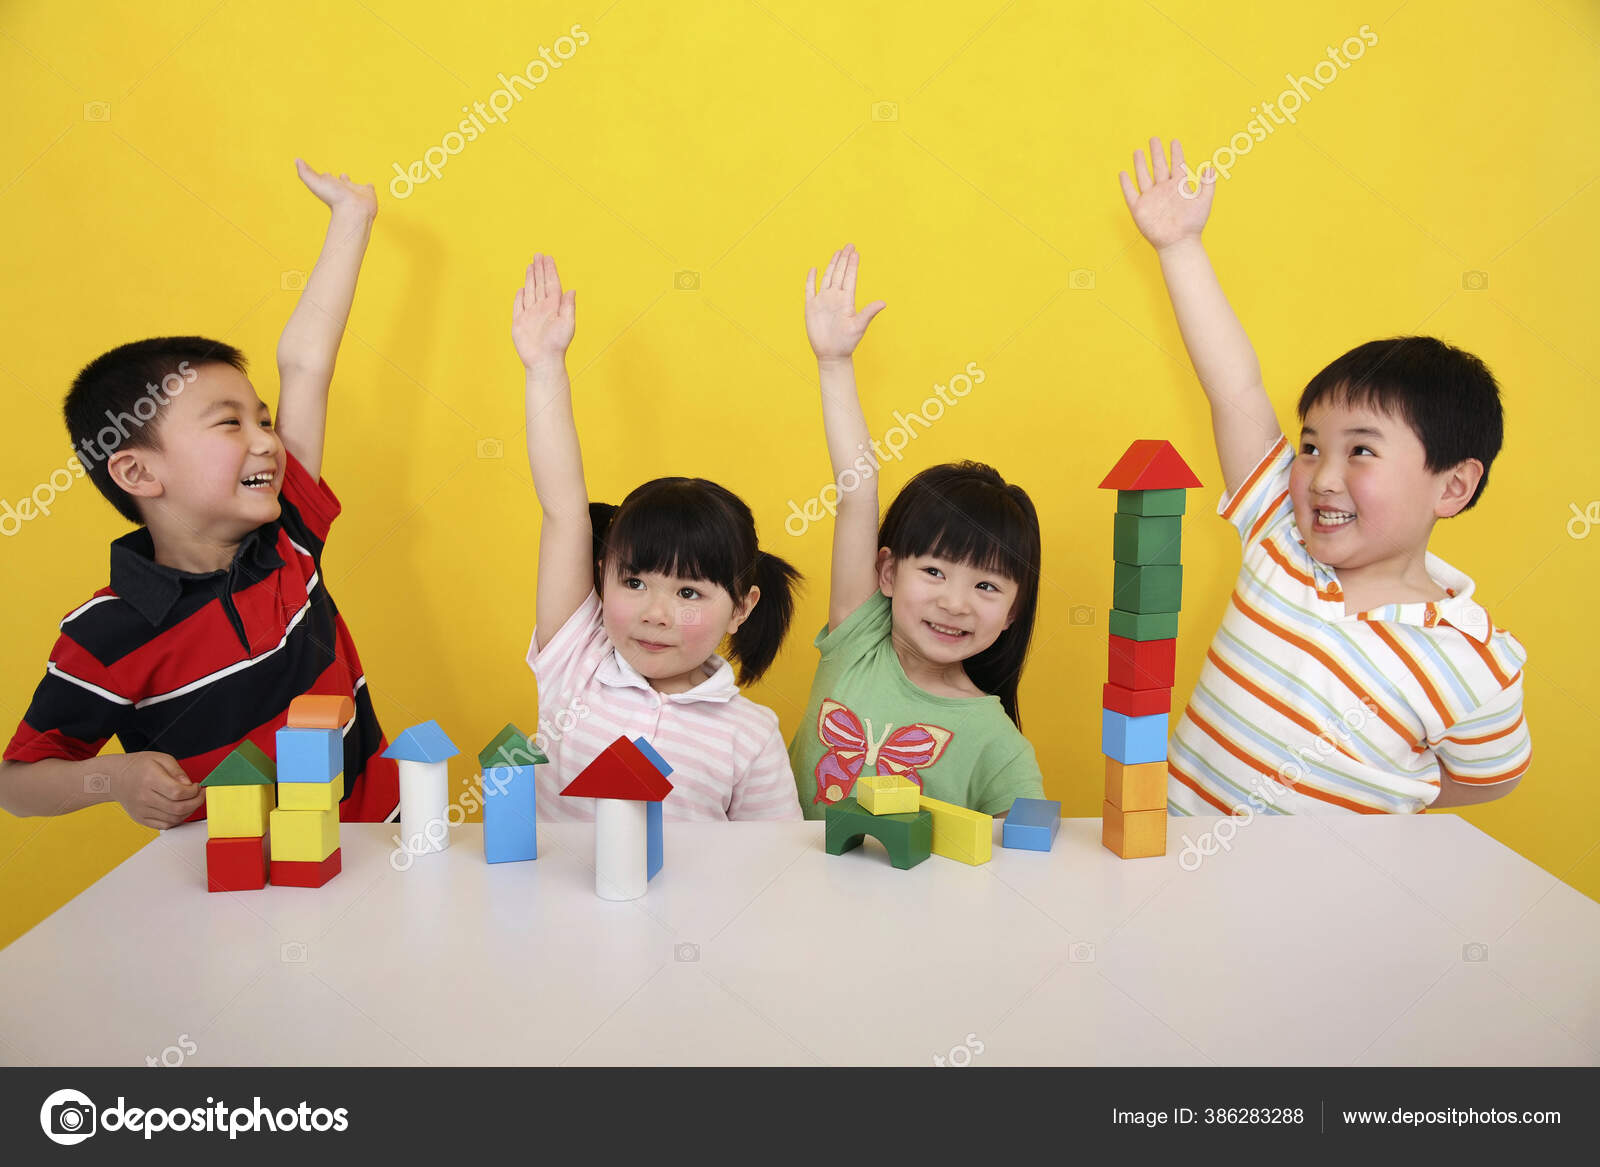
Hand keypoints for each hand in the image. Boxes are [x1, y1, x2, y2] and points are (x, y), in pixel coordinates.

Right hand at [110, 752, 202, 829]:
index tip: (197, 786)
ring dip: (188, 812)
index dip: (194, 791)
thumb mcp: (160, 758)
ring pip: (173, 819)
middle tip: (200, 795)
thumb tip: (189, 785)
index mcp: (150, 779)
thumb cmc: (138, 767)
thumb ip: (177, 771)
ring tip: (190, 801)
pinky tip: (179, 810)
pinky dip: (177, 820)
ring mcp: (142, 810)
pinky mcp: (141, 819)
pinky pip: (164, 826)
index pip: (178, 792)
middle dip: (196, 803)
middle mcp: (144, 797)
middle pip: (178, 808)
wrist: (114, 778)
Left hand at [295, 158, 377, 219]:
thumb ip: (305, 172)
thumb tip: (297, 160)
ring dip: (350, 182)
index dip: (324, 176)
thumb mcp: (315, 183)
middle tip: (337, 176)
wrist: (354, 210)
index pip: (326, 178)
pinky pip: (369, 188)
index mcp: (331, 185)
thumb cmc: (334, 199)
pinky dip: (369, 186)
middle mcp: (342, 189)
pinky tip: (370, 186)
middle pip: (339, 182)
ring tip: (349, 179)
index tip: (323, 173)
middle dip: (337, 179)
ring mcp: (355, 191)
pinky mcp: (367, 193)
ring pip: (352, 184)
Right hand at [512, 253, 576, 366]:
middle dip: (540, 269)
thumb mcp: (568, 324)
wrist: (543, 361)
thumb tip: (572, 290)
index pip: (552, 284)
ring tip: (531, 265)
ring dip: (531, 278)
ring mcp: (530, 314)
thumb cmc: (558, 345)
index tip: (548, 258)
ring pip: (530, 291)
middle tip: (539, 255)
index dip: (550, 270)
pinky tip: (522, 288)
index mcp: (554, 307)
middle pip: (540, 284)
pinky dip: (520, 296)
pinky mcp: (519, 322)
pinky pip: (519, 305)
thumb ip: (568, 306)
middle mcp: (542, 308)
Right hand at [805, 244, 885, 361]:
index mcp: (847, 300)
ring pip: (827, 277)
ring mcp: (823, 301)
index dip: (853, 264)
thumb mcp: (859, 326)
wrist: (831, 354)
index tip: (856, 252)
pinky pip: (810, 289)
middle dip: (844, 259)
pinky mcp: (811, 307)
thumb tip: (883, 302)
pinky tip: (814, 269)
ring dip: (832, 265)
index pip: (850, 277)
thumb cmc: (847, 343)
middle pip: (840, 273)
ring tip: (837, 252)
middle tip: (849, 245)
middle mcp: (835, 297)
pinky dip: (811, 279)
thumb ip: (869, 312)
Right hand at [1119, 137, 1214, 251]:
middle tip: (1154, 139)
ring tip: (1138, 151)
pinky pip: (1130, 193)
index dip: (1176, 153)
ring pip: (1144, 176)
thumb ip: (1207, 184)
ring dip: (1141, 164)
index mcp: (1178, 187)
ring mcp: (1151, 198)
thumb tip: (1211, 167)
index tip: (1174, 141)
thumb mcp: (1204, 202)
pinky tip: (1123, 173)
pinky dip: (1126, 184)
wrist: (1178, 243)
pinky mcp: (1139, 209)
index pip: (1177, 165)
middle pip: (1159, 166)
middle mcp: (1163, 190)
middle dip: (1156, 153)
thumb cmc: (1193, 225)